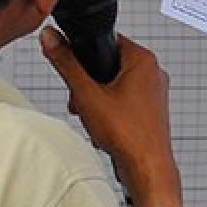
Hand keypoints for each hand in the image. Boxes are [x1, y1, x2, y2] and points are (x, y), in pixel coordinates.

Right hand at [41, 26, 183, 206]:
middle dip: (90, 85)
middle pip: (110, 65)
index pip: (108, 40)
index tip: (79, 74)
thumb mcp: (87, 95)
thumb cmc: (129, 134)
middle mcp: (153, 72)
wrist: (147, 167)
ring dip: (98, 100)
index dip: (87, 56)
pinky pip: (124, 101)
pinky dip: (111, 112)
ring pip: (116, 85)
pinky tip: (106, 127)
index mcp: (143, 59)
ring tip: (95, 117)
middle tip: (84, 102)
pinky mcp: (151, 109)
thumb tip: (52, 39)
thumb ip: (67, 64)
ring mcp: (154, 92)